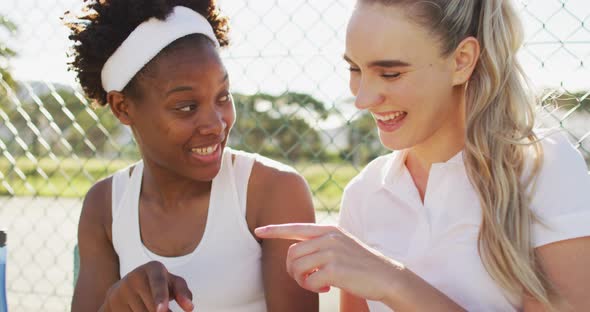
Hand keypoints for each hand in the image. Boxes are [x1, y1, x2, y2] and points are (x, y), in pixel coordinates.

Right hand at [101, 261, 192, 311]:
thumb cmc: (157, 284)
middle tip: (163, 310)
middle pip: (151, 306)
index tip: (162, 310)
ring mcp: (121, 291)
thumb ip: (183, 292)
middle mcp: (135, 277)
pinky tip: (137, 309)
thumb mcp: (172, 283)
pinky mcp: (111, 303)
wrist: (126, 286)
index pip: (158, 283)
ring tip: (147, 306)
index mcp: (153, 268)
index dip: (160, 296)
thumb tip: (190, 308)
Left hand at [255, 223, 403, 301]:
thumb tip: (295, 252)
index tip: (259, 231)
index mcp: (329, 230)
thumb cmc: (361, 264)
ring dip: (301, 280)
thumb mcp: (341, 245)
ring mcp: (331, 252)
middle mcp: (328, 237)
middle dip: (292, 270)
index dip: (275, 230)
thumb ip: (320, 244)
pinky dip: (312, 288)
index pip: (296, 228)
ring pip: (296, 267)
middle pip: (291, 253)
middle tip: (306, 279)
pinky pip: (308, 281)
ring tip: (316, 284)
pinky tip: (325, 288)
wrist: (386, 276)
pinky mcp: (335, 269)